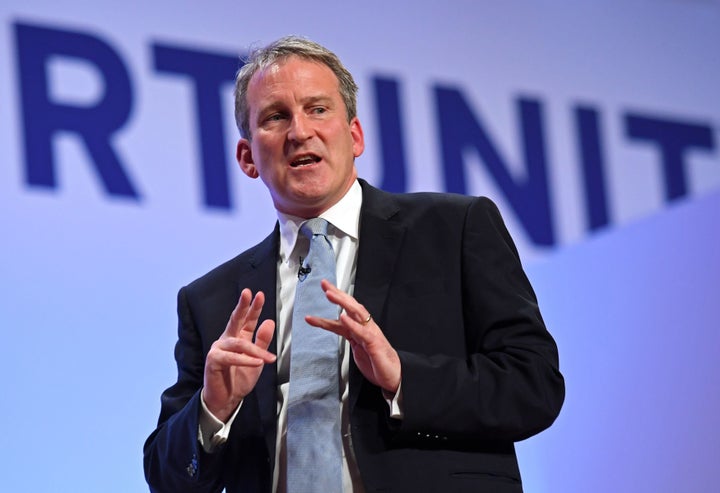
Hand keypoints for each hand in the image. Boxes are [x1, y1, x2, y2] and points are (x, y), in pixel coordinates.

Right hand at [202, 289, 275, 421]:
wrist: (226, 400)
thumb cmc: (239, 379)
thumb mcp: (258, 359)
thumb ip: (262, 341)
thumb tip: (269, 321)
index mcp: (238, 337)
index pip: (246, 320)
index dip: (253, 308)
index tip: (259, 295)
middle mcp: (226, 340)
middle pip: (235, 320)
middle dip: (243, 307)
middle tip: (248, 294)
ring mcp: (218, 349)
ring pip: (239, 344)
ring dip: (255, 350)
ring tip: (268, 359)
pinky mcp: (213, 360)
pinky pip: (232, 358)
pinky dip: (245, 360)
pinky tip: (257, 363)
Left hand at [306, 280, 400, 393]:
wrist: (394, 376)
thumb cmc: (377, 362)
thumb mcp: (356, 347)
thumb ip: (346, 334)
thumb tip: (334, 324)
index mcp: (360, 328)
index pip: (347, 310)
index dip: (336, 298)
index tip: (326, 288)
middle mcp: (366, 327)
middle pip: (351, 306)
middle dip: (338, 294)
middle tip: (325, 284)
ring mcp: (371, 334)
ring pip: (356, 314)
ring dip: (342, 303)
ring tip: (330, 295)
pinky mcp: (374, 344)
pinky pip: (362, 332)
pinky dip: (352, 325)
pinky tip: (343, 318)